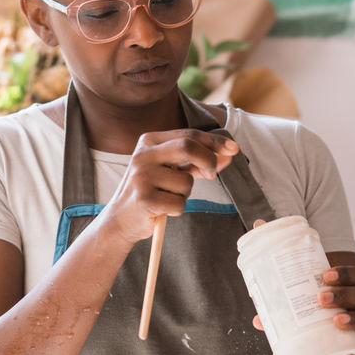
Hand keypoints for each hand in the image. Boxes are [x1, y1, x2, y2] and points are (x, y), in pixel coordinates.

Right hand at [104, 129, 238, 245]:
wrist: (120, 219)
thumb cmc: (150, 191)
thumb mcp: (170, 170)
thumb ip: (197, 161)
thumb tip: (228, 155)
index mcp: (149, 141)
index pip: (188, 134)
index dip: (214, 141)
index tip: (233, 148)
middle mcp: (142, 154)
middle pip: (187, 147)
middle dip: (208, 160)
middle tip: (211, 174)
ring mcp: (142, 176)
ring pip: (186, 181)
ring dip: (186, 193)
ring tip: (168, 197)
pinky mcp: (144, 199)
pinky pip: (179, 202)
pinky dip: (177, 209)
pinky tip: (162, 209)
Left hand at [250, 257, 354, 354]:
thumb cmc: (318, 325)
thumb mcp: (302, 314)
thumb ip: (281, 310)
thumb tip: (256, 310)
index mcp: (345, 293)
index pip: (354, 276)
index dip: (344, 272)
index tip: (325, 274)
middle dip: (342, 294)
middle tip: (321, 298)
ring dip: (353, 319)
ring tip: (335, 321)